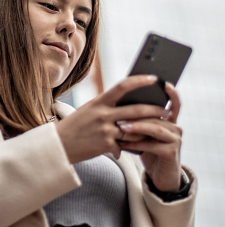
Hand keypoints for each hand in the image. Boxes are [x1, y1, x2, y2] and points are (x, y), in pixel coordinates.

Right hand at [55, 75, 169, 162]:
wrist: (59, 145)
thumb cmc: (76, 126)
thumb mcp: (89, 110)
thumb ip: (108, 106)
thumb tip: (130, 103)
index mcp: (98, 101)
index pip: (122, 86)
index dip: (139, 81)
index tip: (153, 78)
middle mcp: (103, 114)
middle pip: (137, 110)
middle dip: (155, 110)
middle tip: (166, 110)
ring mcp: (105, 130)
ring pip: (136, 129)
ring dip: (149, 130)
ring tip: (158, 129)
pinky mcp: (106, 145)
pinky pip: (126, 145)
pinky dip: (131, 147)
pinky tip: (134, 148)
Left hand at [117, 82, 182, 191]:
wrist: (159, 177)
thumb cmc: (147, 150)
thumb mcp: (142, 133)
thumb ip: (138, 119)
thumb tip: (120, 103)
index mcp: (169, 120)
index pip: (172, 102)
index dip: (171, 92)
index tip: (162, 82)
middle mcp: (175, 127)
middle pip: (156, 114)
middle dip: (137, 113)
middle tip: (119, 113)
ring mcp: (175, 140)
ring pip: (154, 128)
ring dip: (136, 127)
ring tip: (120, 127)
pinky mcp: (171, 152)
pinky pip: (151, 144)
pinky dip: (135, 144)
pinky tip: (123, 145)